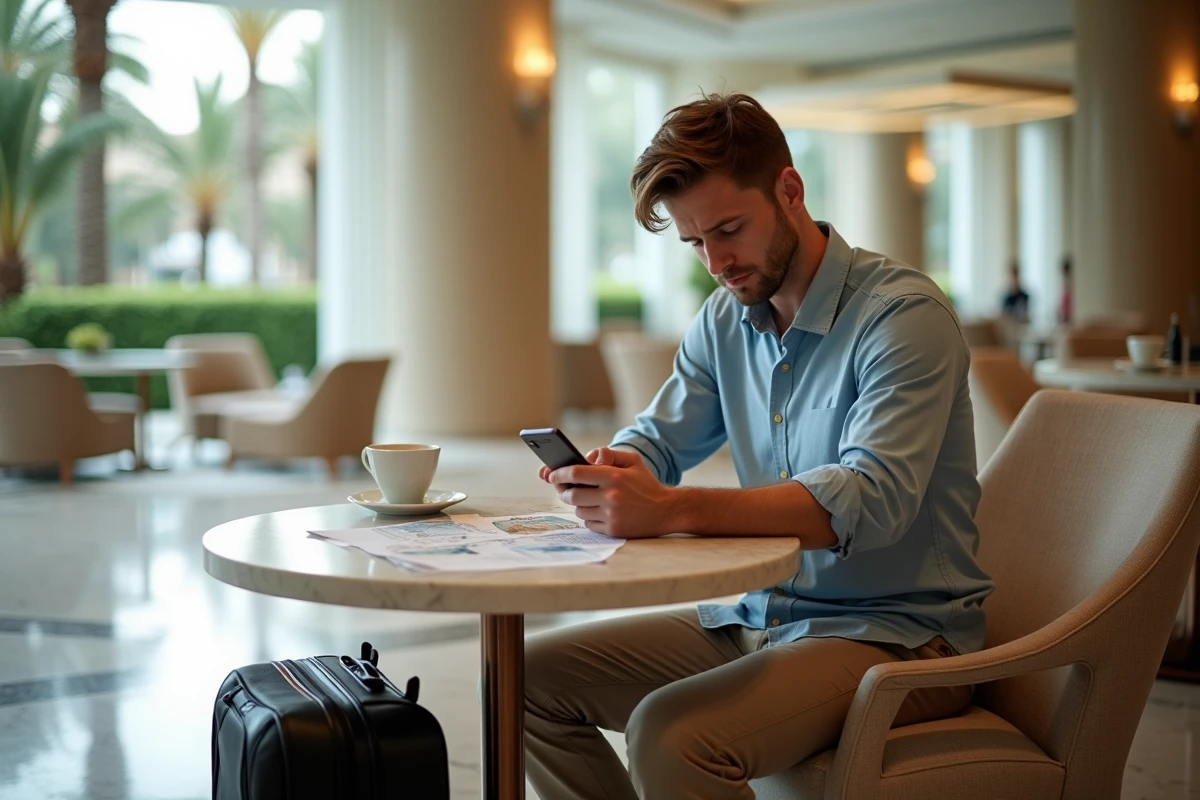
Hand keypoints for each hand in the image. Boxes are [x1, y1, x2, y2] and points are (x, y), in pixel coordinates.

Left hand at [547, 447, 680, 538]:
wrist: (667, 511)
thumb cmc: (646, 484)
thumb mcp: (632, 461)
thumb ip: (609, 454)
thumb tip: (587, 457)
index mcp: (614, 476)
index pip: (576, 473)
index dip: (559, 473)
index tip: (552, 473)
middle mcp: (611, 497)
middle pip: (571, 495)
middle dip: (565, 491)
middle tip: (566, 488)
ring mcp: (611, 516)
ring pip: (579, 510)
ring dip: (579, 504)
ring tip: (589, 499)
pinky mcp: (613, 530)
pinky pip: (588, 524)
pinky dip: (590, 518)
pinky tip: (600, 512)